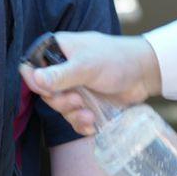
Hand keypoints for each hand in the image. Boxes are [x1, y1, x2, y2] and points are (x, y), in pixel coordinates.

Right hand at [20, 32, 161, 134]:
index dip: (36, 83)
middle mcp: (63, 69)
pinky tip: (93, 124)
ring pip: (60, 108)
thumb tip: (33, 77)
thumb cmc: (117, 60)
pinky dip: (82, 124)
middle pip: (45, 93)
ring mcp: (74, 87)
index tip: (50, 91)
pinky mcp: (86, 103)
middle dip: (61, 102)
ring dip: (73, 115)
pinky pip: (74, 118)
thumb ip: (60, 74)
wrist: (145, 73)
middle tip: (77, 100)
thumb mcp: (87, 66)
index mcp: (58, 51)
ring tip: (90, 114)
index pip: (31, 67)